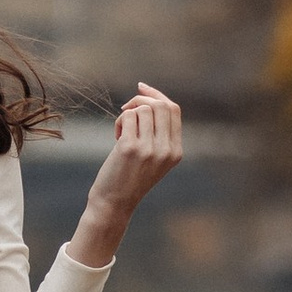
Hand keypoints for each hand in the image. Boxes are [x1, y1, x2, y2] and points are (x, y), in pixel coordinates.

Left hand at [71, 80, 183, 263]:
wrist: (114, 203)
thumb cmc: (129, 176)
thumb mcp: (153, 157)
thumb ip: (158, 132)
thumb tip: (148, 95)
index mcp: (176, 151)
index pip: (174, 109)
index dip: (156, 94)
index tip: (140, 88)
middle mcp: (167, 150)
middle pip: (160, 105)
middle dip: (141, 99)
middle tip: (126, 109)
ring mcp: (150, 149)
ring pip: (142, 109)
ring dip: (127, 115)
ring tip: (121, 132)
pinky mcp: (130, 148)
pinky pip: (126, 117)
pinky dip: (119, 122)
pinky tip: (116, 137)